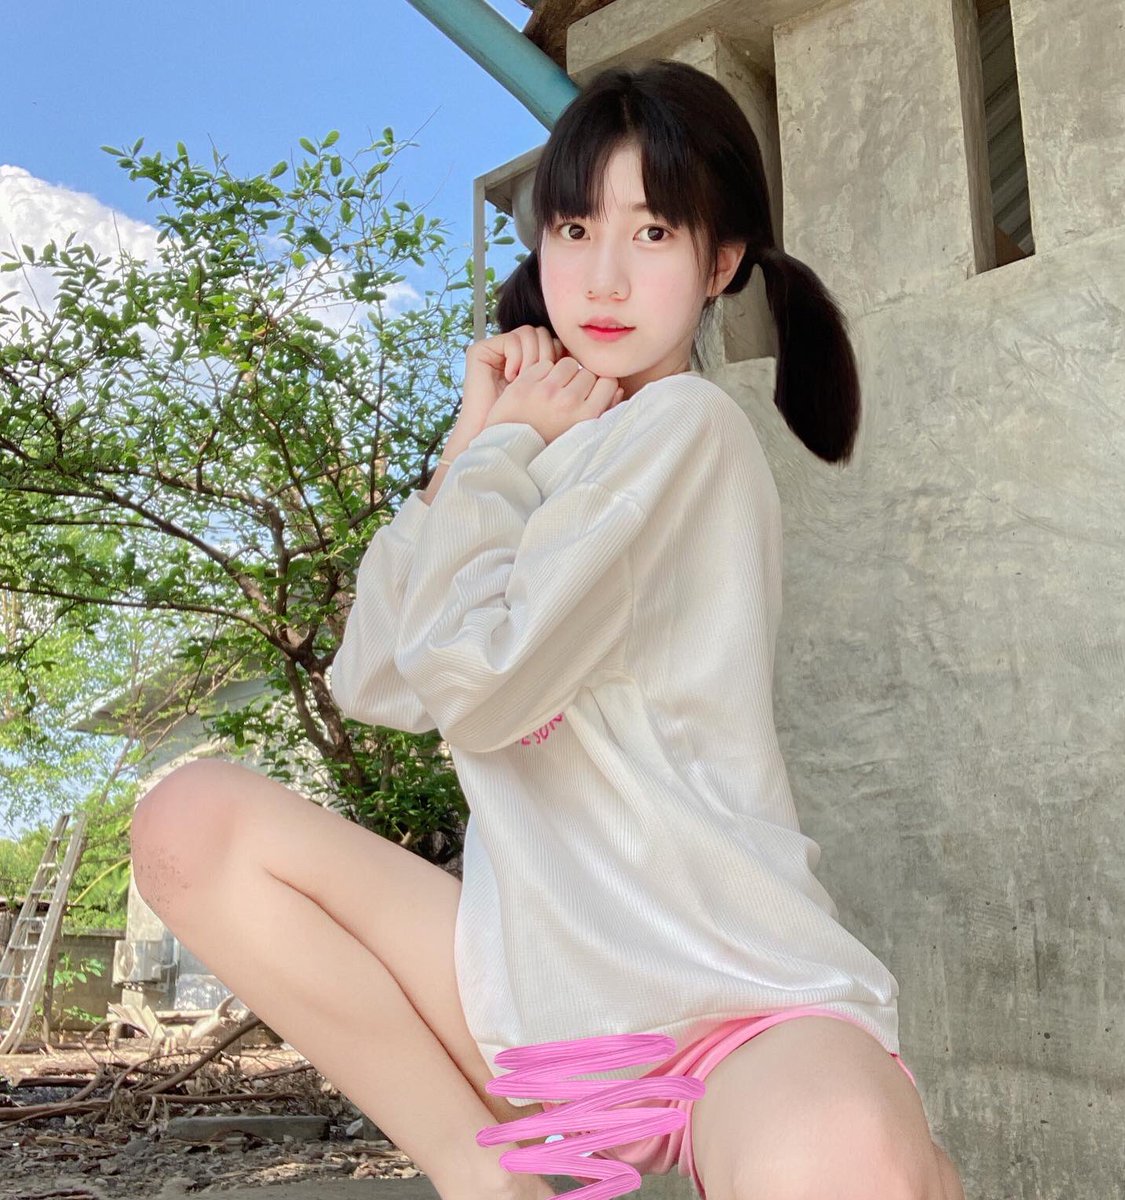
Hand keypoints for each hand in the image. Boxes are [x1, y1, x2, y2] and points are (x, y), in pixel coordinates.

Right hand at [459, 324, 565, 440]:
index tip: (560, 381)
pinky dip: (514, 358)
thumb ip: (567, 378)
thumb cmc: (525, 422)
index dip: (561, 357)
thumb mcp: (552, 398)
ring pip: (531, 333)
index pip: (556, 342)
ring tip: (524, 379)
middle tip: (542, 382)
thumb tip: (589, 362)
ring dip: (531, 358)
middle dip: (548, 357)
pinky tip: (510, 377)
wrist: (495, 435)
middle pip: (546, 335)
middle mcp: (516, 352)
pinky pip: (512, 340)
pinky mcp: (482, 350)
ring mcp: (499, 350)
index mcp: (532, 361)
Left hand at [481, 356, 625, 445]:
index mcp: (585, 417)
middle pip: (588, 371)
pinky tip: (539, 388)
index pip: (608, 381)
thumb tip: (618, 389)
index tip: (593, 392)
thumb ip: (603, 412)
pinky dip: (543, 373)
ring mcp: (545, 390)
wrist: (510, 453)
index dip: (601, 385)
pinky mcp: (525, 383)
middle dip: (581, 380)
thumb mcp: (581, 435)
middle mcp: (567, 401)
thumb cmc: (548, 447)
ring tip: (555, 389)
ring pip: (567, 363)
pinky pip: (544, 364)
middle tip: (570, 393)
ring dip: (563, 373)